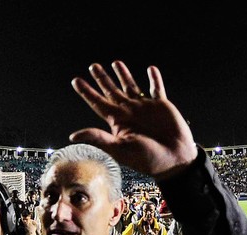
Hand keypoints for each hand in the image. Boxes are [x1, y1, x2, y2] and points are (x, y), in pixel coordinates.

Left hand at [70, 61, 197, 179]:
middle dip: (102, 79)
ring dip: (124, 75)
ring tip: (116, 62)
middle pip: (111, 91)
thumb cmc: (146, 159)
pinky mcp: (161, 106)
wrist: (173, 159)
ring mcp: (145, 108)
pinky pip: (156, 88)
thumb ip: (98, 139)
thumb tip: (73, 136)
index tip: (76, 80)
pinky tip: (151, 69)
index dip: (87, 92)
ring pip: (131, 86)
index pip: (98, 103)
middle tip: (93, 66)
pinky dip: (154, 79)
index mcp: (118, 122)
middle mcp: (129, 112)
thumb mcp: (119, 149)